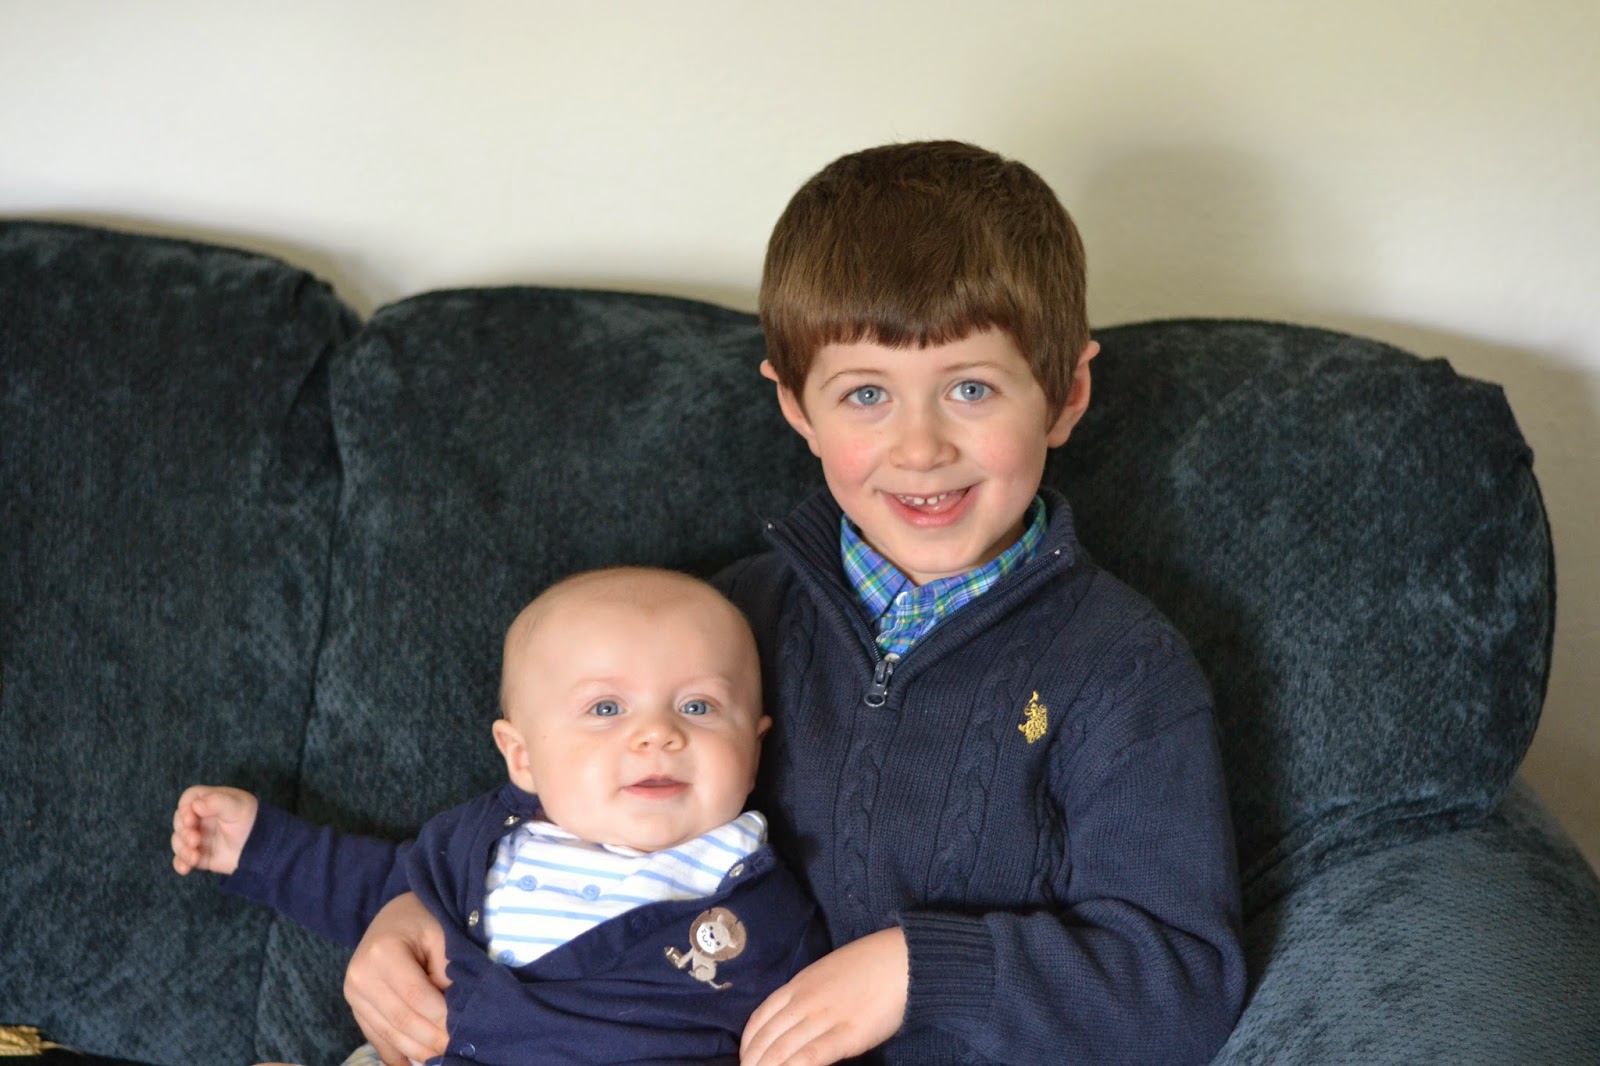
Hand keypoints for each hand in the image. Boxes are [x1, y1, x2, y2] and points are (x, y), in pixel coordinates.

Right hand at [171, 785, 257, 875]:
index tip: (190, 820)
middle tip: (195, 839)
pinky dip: (181, 863)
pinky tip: (186, 868)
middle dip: (183, 832)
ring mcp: (202, 837)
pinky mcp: (202, 855)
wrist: (265, 850)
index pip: (189, 799)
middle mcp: (204, 819)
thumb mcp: (238, 807)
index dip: (185, 809)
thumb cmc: (253, 822)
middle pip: (180, 822)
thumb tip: (195, 805)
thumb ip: (217, 802)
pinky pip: (184, 859)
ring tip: (195, 856)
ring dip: (182, 849)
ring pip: (179, 841)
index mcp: (212, 802)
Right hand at [344, 892, 450, 1065]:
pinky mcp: (356, 1009)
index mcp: (382, 953)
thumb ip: (448, 972)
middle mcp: (360, 977)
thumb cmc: (425, 922)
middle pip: (401, 1020)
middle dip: (433, 1040)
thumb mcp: (442, 935)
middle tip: (460, 1050)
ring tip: (445, 1058)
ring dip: (419, 1052)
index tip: (465, 1031)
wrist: (395, 916)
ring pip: (390, 1035)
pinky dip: (398, 1055)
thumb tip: (456, 1016)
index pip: (416, 996)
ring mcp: (354, 996)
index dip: (441, 1018)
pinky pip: (377, 1039)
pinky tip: (418, 1065)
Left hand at [740, 927, 907, 1065]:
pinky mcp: (847, 1034)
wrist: (904, 958)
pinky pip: (811, 1056)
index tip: (747, 1059)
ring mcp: (824, 1017)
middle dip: (753, 1063)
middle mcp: (805, 1001)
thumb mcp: (828, 973)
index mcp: (799, 985)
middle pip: (766, 1039)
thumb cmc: (871, 965)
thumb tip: (798, 1019)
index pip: (760, 1018)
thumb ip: (810, 993)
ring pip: (782, 1051)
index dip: (748, 1044)